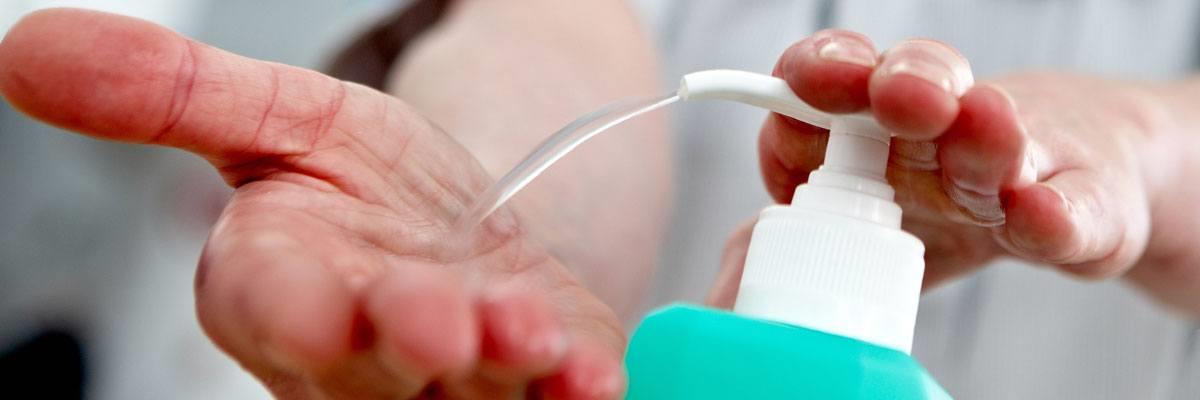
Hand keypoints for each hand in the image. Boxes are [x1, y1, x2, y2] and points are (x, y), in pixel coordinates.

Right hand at [0, 9, 625, 398]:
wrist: (462, 224)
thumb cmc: (366, 185)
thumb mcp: (281, 120)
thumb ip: (176, 95)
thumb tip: (26, 48)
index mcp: (281, 286)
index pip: (260, 308)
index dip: (282, 313)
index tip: (302, 309)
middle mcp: (359, 349)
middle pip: (367, 362)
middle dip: (400, 341)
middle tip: (436, 321)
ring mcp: (451, 377)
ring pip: (464, 392)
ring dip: (498, 369)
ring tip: (530, 335)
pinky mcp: (535, 376)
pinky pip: (552, 396)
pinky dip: (576, 384)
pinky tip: (599, 371)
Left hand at [709, 30, 1191, 309]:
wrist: (1078, 179)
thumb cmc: (947, 188)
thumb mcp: (868, 207)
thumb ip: (799, 229)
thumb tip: (734, 276)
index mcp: (877, 124)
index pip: (831, 89)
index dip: (815, 83)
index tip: (800, 82)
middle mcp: (944, 125)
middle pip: (916, 89)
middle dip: (900, 84)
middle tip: (897, 93)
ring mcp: (1021, 158)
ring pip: (997, 135)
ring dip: (985, 131)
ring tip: (983, 125)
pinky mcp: (1088, 202)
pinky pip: (1075, 207)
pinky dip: (1058, 211)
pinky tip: (1041, 211)